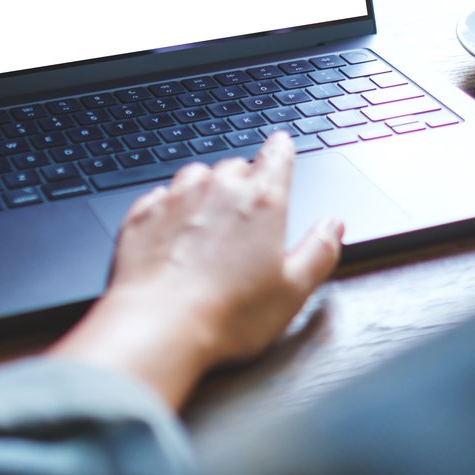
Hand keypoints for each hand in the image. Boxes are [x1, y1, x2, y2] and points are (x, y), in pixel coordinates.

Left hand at [50, 134, 343, 409]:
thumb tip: (333, 226)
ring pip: (195, 176)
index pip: (276, 155)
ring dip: (205, 191)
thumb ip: (319, 251)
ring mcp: (175, 198)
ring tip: (209, 224)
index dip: (281, 150)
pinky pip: (160, 196)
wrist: (158, 327)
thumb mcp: (293, 291)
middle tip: (247, 215)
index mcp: (262, 201)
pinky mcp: (141, 215)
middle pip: (235, 167)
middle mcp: (217, 189)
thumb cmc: (227, 315)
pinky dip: (170, 208)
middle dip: (244, 182)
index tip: (281, 147)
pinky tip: (174, 234)